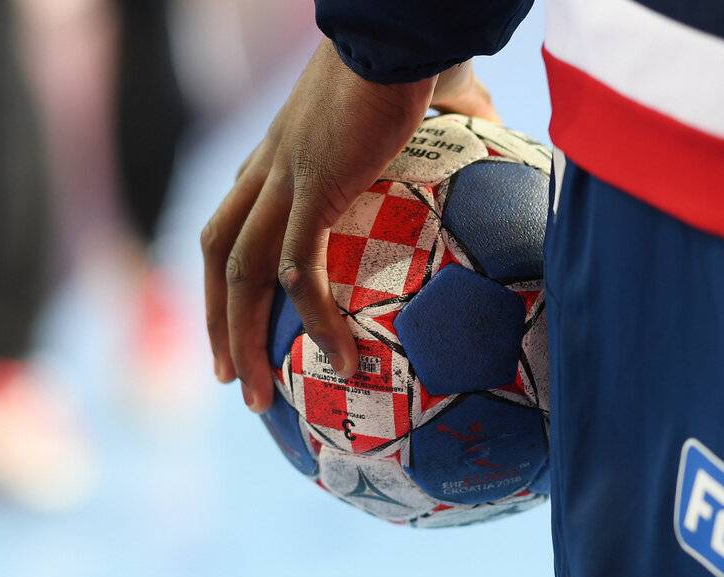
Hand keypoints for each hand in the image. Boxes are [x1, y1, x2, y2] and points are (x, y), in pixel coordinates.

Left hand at [202, 39, 496, 411]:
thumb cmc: (423, 54)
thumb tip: (507, 147)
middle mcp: (270, 167)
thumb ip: (462, 127)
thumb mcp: (443, 101)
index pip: (236, 216)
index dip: (229, 270)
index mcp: (285, 150)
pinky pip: (300, 272)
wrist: (403, 29)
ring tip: (256, 393)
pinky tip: (340, 359)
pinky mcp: (313, 189)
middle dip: (216, 317)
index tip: (242, 314)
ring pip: (238, 271)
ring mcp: (285, 178)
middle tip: (230, 375)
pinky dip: (315, 320)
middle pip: (216, 249)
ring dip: (239, 336)